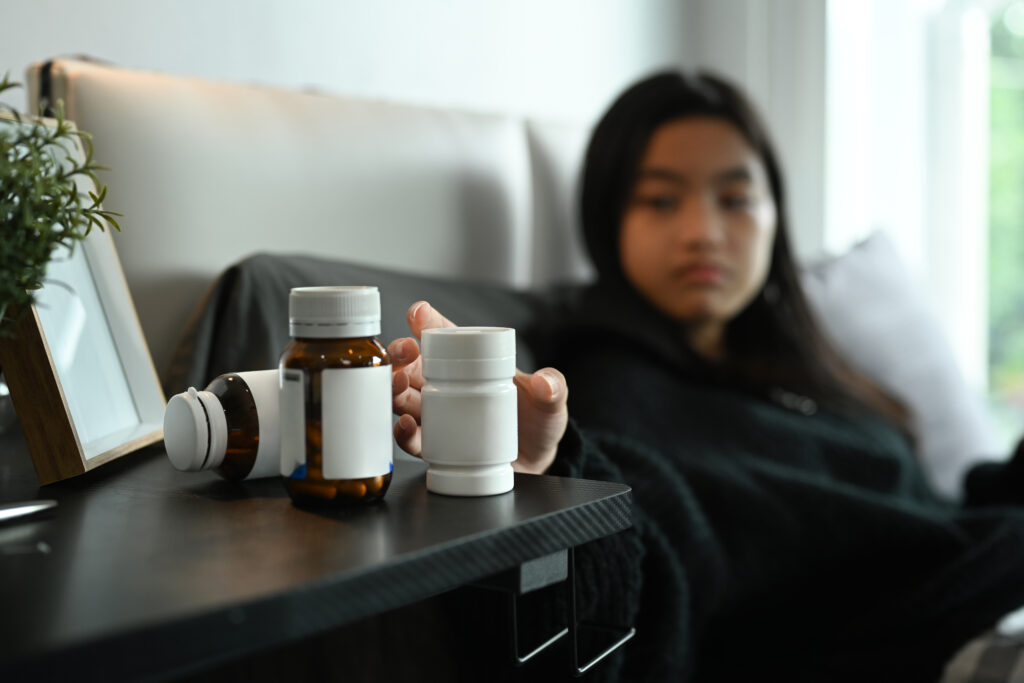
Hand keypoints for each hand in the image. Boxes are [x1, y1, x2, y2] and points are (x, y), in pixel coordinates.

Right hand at [388, 301, 568, 473]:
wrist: (536, 461)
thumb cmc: (538, 421)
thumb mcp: (551, 400)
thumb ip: (553, 388)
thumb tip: (545, 382)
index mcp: (471, 364)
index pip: (444, 337)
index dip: (427, 323)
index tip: (417, 314)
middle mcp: (448, 387)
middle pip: (412, 366)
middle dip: (400, 355)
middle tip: (403, 352)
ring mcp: (441, 417)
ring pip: (404, 399)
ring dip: (394, 390)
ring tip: (397, 385)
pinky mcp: (439, 446)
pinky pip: (413, 439)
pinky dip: (404, 432)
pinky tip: (405, 426)